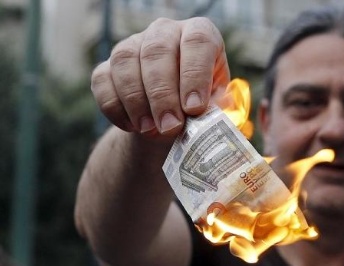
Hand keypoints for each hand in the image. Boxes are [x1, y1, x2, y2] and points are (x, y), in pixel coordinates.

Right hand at [90, 17, 230, 137]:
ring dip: (137, 100)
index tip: (194, 108)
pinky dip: (116, 108)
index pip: (198, 42)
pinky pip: (103, 80)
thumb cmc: (201, 109)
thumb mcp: (216, 108)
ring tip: (150, 130)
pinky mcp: (108, 64)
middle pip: (157, 51)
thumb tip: (210, 122)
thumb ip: (214, 111)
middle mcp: (165, 32)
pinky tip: (132, 127)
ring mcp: (133, 44)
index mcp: (200, 35)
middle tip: (170, 126)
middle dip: (163, 94)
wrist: (170, 121)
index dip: (195, 75)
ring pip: (125, 62)